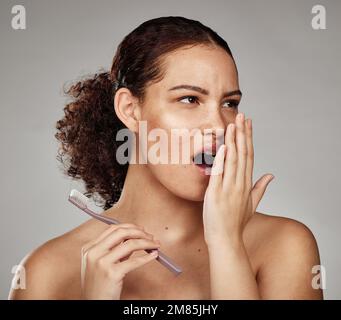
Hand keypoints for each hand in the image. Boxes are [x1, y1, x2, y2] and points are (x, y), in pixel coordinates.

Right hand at [80, 223, 160, 299]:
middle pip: (121, 232)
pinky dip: (147, 257)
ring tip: (155, 244)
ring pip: (130, 244)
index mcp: (90, 248)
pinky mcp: (111, 273)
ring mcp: (101, 262)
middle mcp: (93, 253)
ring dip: (147, 242)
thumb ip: (116, 250)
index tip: (142, 230)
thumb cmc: (99, 286)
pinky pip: (134, 261)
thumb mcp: (102, 264)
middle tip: (150, 236)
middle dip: (139, 232)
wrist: (94, 305)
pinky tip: (153, 255)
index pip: (113, 228)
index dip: (130, 227)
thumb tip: (135, 237)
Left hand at [203, 112, 274, 247]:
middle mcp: (239, 184)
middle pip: (243, 154)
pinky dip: (222, 160)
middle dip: (242, 133)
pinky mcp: (215, 193)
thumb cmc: (236, 222)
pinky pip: (220, 174)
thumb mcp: (252, 204)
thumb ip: (261, 188)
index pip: (249, 156)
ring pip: (233, 160)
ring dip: (233, 141)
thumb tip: (271, 175)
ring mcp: (228, 188)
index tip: (249, 124)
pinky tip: (224, 146)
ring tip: (233, 124)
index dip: (249, 138)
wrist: (226, 239)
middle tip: (242, 116)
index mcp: (246, 184)